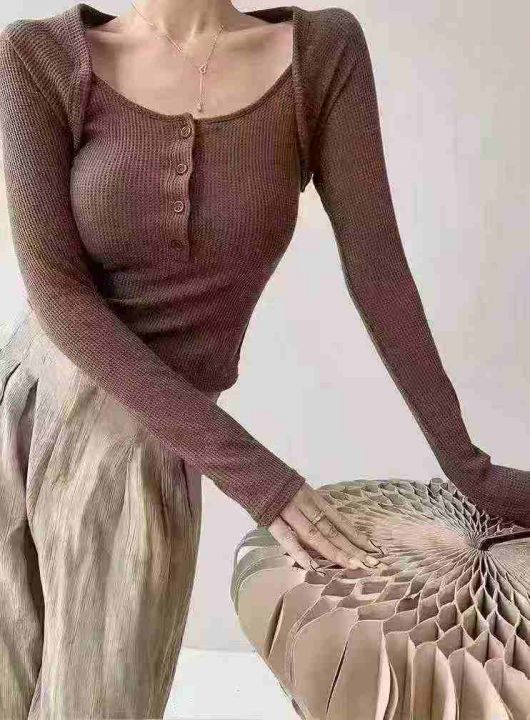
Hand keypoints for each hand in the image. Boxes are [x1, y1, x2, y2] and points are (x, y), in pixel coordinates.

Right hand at [267, 482, 387, 572]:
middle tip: (373, 562)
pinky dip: (299, 551)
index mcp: (310, 495)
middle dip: (353, 547)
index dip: (356, 534)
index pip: (338, 519)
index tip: (373, 548)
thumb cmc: (267, 476)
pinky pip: (286, 536)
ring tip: (353, 566)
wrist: (243, 460)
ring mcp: (287, 509)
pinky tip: (312, 566)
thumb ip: (304, 505)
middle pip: (332, 529)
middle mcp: (304, 502)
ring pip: (315, 533)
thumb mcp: (291, 487)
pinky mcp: (269, 515)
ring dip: (335, 551)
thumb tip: (318, 524)